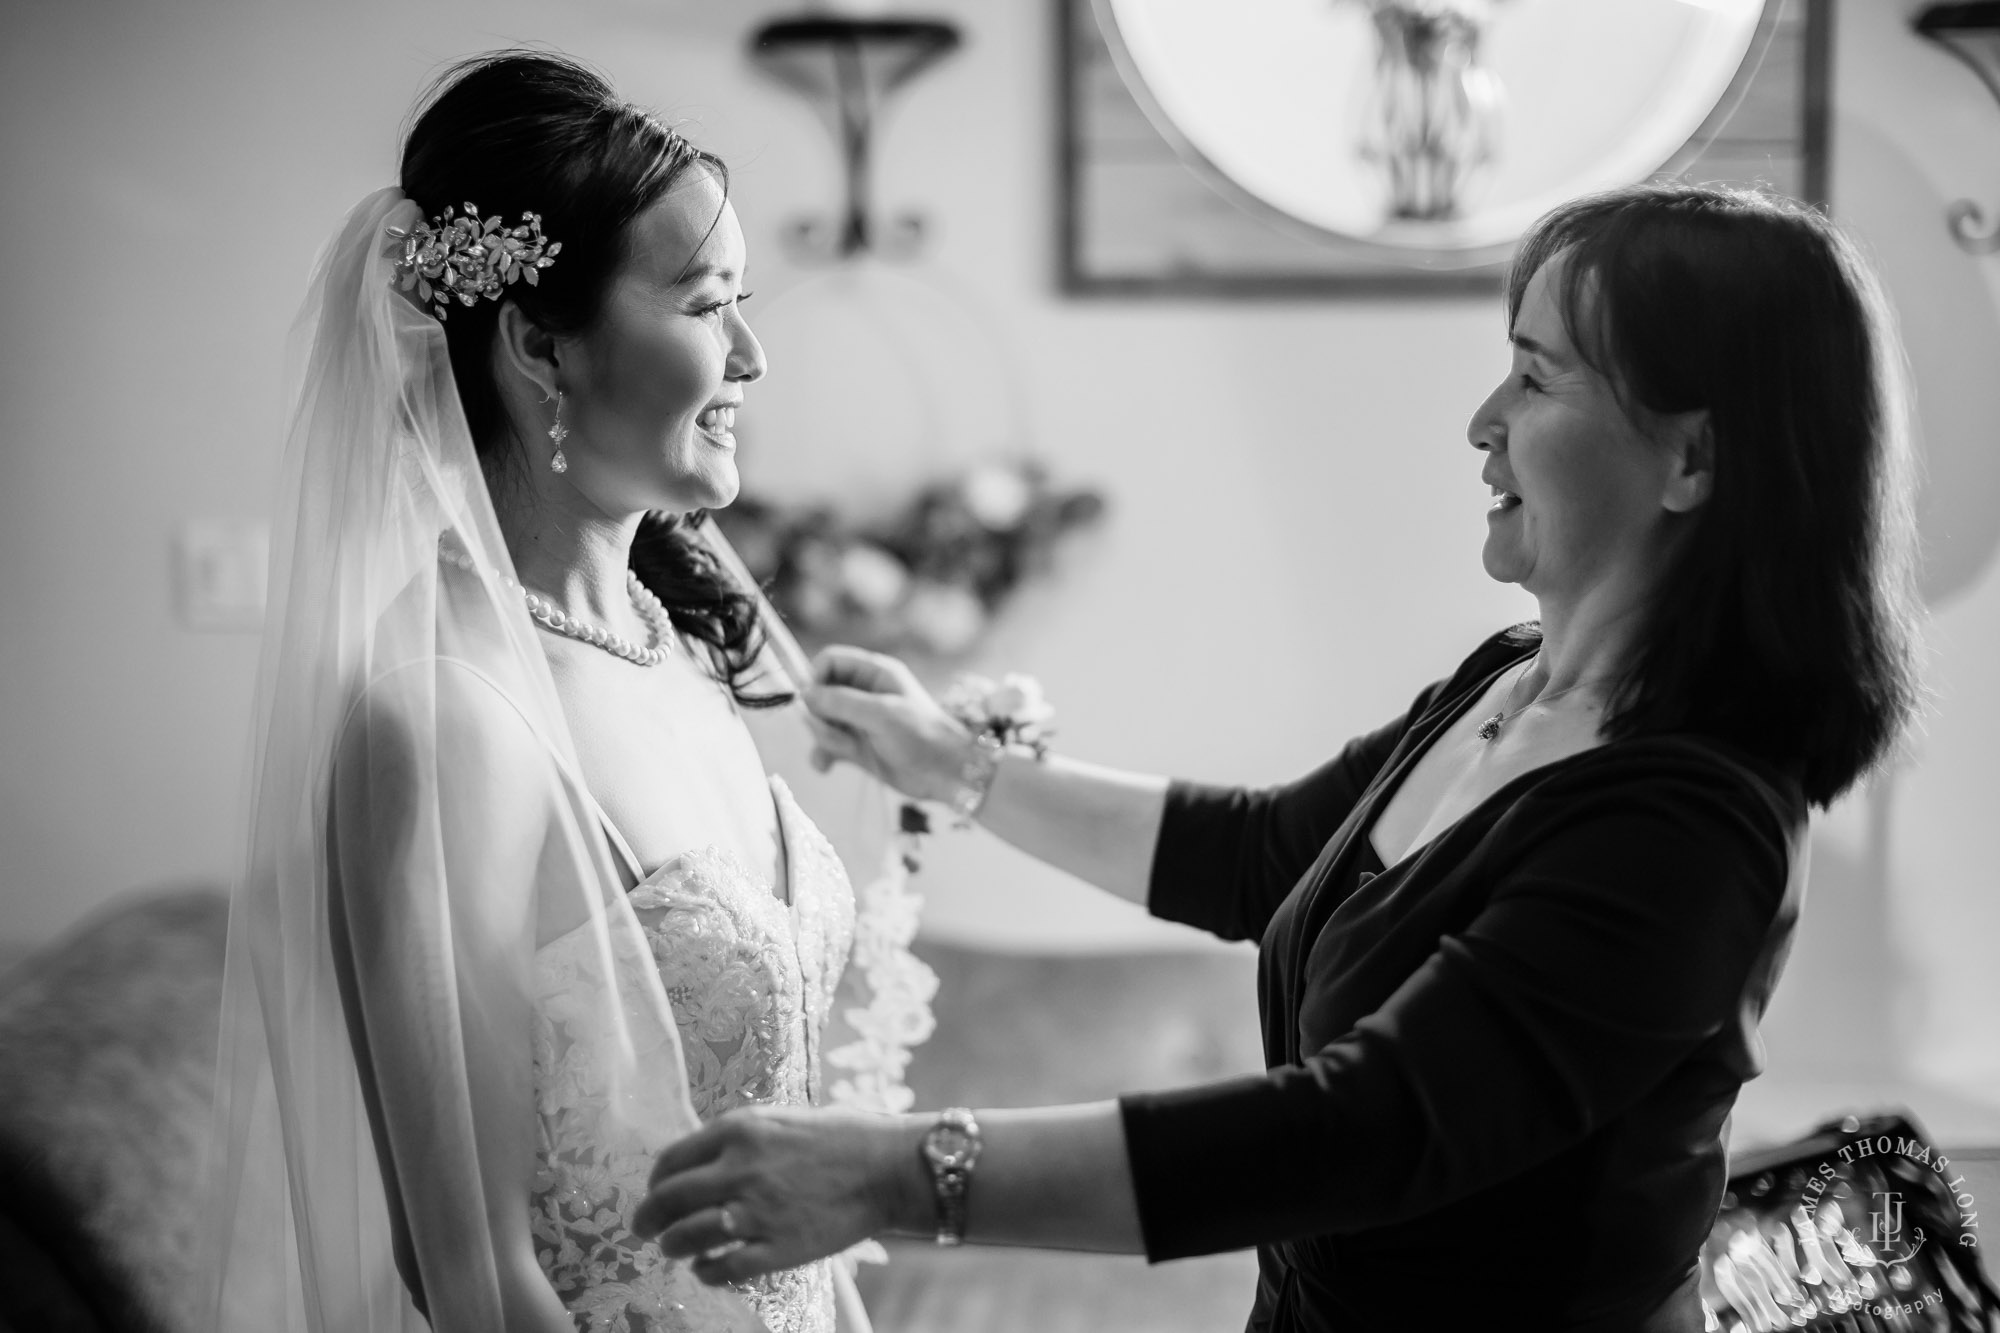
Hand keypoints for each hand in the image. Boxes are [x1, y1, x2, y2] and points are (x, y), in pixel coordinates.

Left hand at [632, 1106, 922, 1285]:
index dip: (655, 1181)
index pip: (672, 1160)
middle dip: (648, 1217)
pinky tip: (705, 1269)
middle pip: (669, 1199)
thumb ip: (740, 1139)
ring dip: (673, 1246)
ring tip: (673, 1248)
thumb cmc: (842, 1137)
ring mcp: (758, 1211)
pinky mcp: (778, 1248)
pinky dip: (706, 1272)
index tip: (654, 1191)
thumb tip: (703, 1162)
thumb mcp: (781, 1119)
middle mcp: (741, 1169)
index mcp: (740, 1130)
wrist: (888, 1167)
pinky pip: (724, 1268)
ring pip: (688, 1236)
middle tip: (643, 1228)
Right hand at [803, 646, 973, 803]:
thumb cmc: (921, 736)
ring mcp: (859, 720)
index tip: (812, 702)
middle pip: (821, 692)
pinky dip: (823, 754)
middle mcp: (864, 693)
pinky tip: (826, 767)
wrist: (945, 773)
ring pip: (822, 721)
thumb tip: (805, 694)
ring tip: (842, 751)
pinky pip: (828, 744)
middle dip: (820, 714)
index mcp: (874, 673)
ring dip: (822, 737)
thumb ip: (841, 702)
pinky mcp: (857, 745)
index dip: (816, 678)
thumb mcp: (881, 714)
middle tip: (835, 732)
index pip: (830, 660)